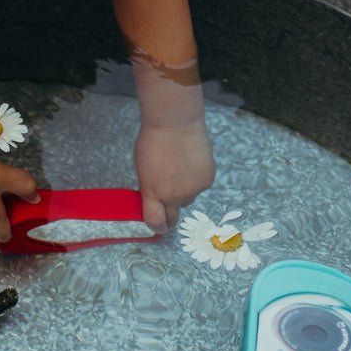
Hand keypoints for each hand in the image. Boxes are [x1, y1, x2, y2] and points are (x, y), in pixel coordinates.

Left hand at [134, 118, 214, 233]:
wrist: (176, 123)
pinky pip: (199, 187)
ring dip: (183, 192)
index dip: (156, 227)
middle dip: (170, 217)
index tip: (157, 227)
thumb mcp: (143, 168)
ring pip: (188, 199)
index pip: (155, 223)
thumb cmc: (153, 140)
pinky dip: (195, 179)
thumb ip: (149, 188)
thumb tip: (155, 199)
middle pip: (173, 218)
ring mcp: (193, 190)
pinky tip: (190, 162)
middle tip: (167, 209)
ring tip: (178, 169)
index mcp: (153, 193)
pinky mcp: (207, 181)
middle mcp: (174, 196)